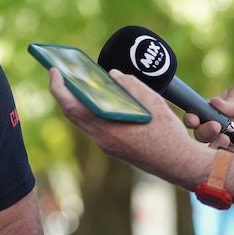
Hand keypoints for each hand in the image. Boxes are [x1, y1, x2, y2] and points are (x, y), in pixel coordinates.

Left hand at [48, 68, 206, 185]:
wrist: (180, 164)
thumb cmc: (168, 134)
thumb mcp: (152, 102)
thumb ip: (130, 85)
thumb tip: (113, 75)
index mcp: (106, 127)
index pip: (71, 105)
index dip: (58, 87)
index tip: (53, 70)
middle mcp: (101, 138)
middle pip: (72, 112)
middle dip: (64, 91)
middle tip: (61, 72)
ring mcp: (105, 144)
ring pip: (82, 120)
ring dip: (77, 101)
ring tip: (77, 81)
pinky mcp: (112, 147)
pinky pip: (94, 125)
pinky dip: (91, 110)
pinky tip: (97, 98)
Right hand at [183, 80, 233, 153]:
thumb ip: (231, 99)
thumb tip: (214, 104)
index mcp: (215, 111)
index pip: (197, 116)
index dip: (191, 118)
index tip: (194, 119)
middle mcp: (220, 127)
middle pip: (201, 134)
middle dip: (202, 131)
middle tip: (214, 127)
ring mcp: (231, 140)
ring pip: (212, 148)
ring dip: (213, 144)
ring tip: (225, 138)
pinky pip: (230, 157)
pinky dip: (227, 155)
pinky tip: (232, 147)